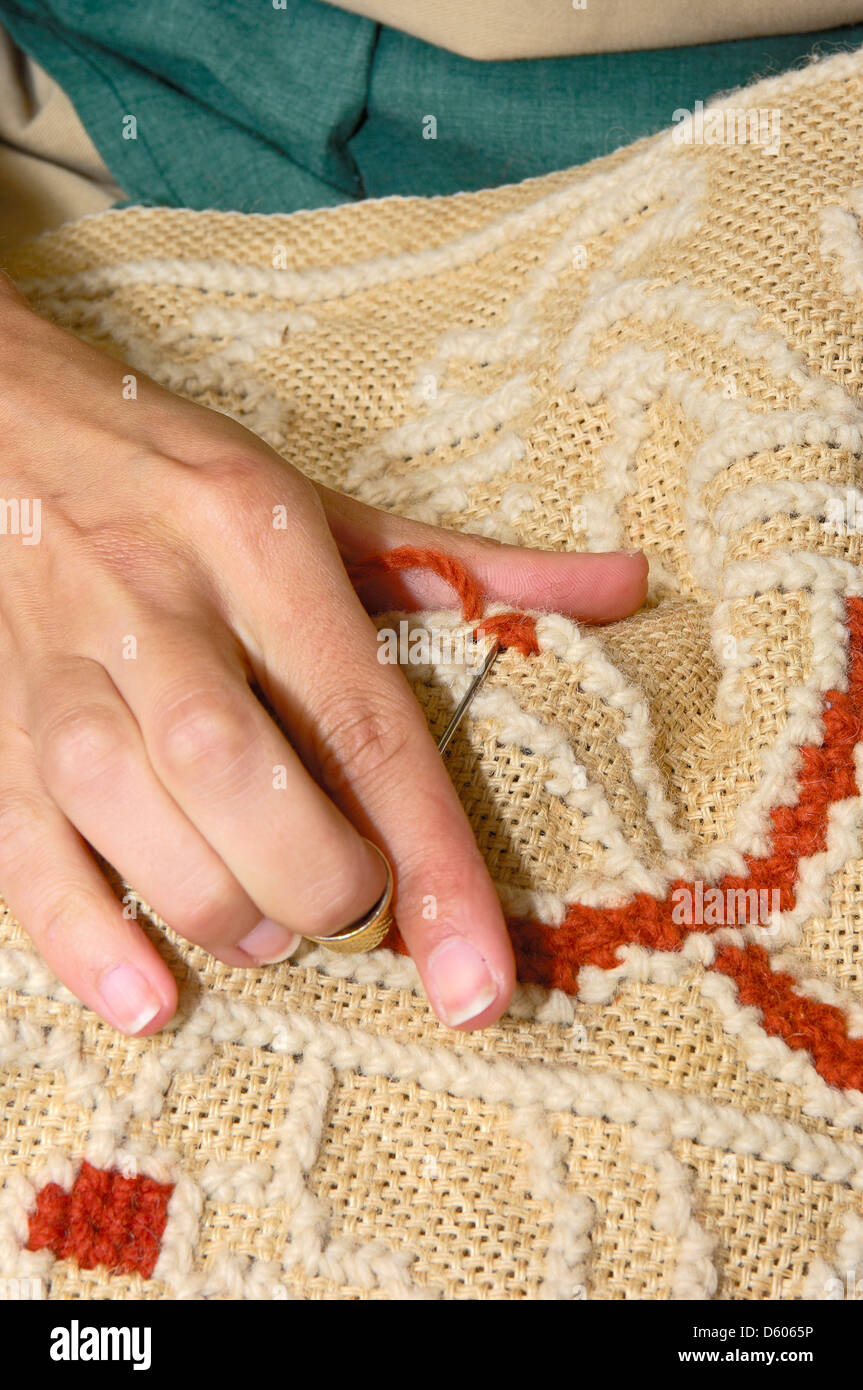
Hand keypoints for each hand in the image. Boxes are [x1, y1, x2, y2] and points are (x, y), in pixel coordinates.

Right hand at [0, 278, 646, 1033]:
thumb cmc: (181, 475)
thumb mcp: (324, 502)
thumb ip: (468, 565)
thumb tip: (623, 587)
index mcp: (259, 539)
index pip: (364, 720)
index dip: (431, 861)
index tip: (477, 982)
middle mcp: (155, 598)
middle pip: (237, 771)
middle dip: (314, 880)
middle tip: (347, 910)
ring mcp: (53, 662)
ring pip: (128, 809)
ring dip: (217, 907)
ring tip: (264, 932)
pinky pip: (18, 845)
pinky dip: (82, 936)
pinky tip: (146, 993)